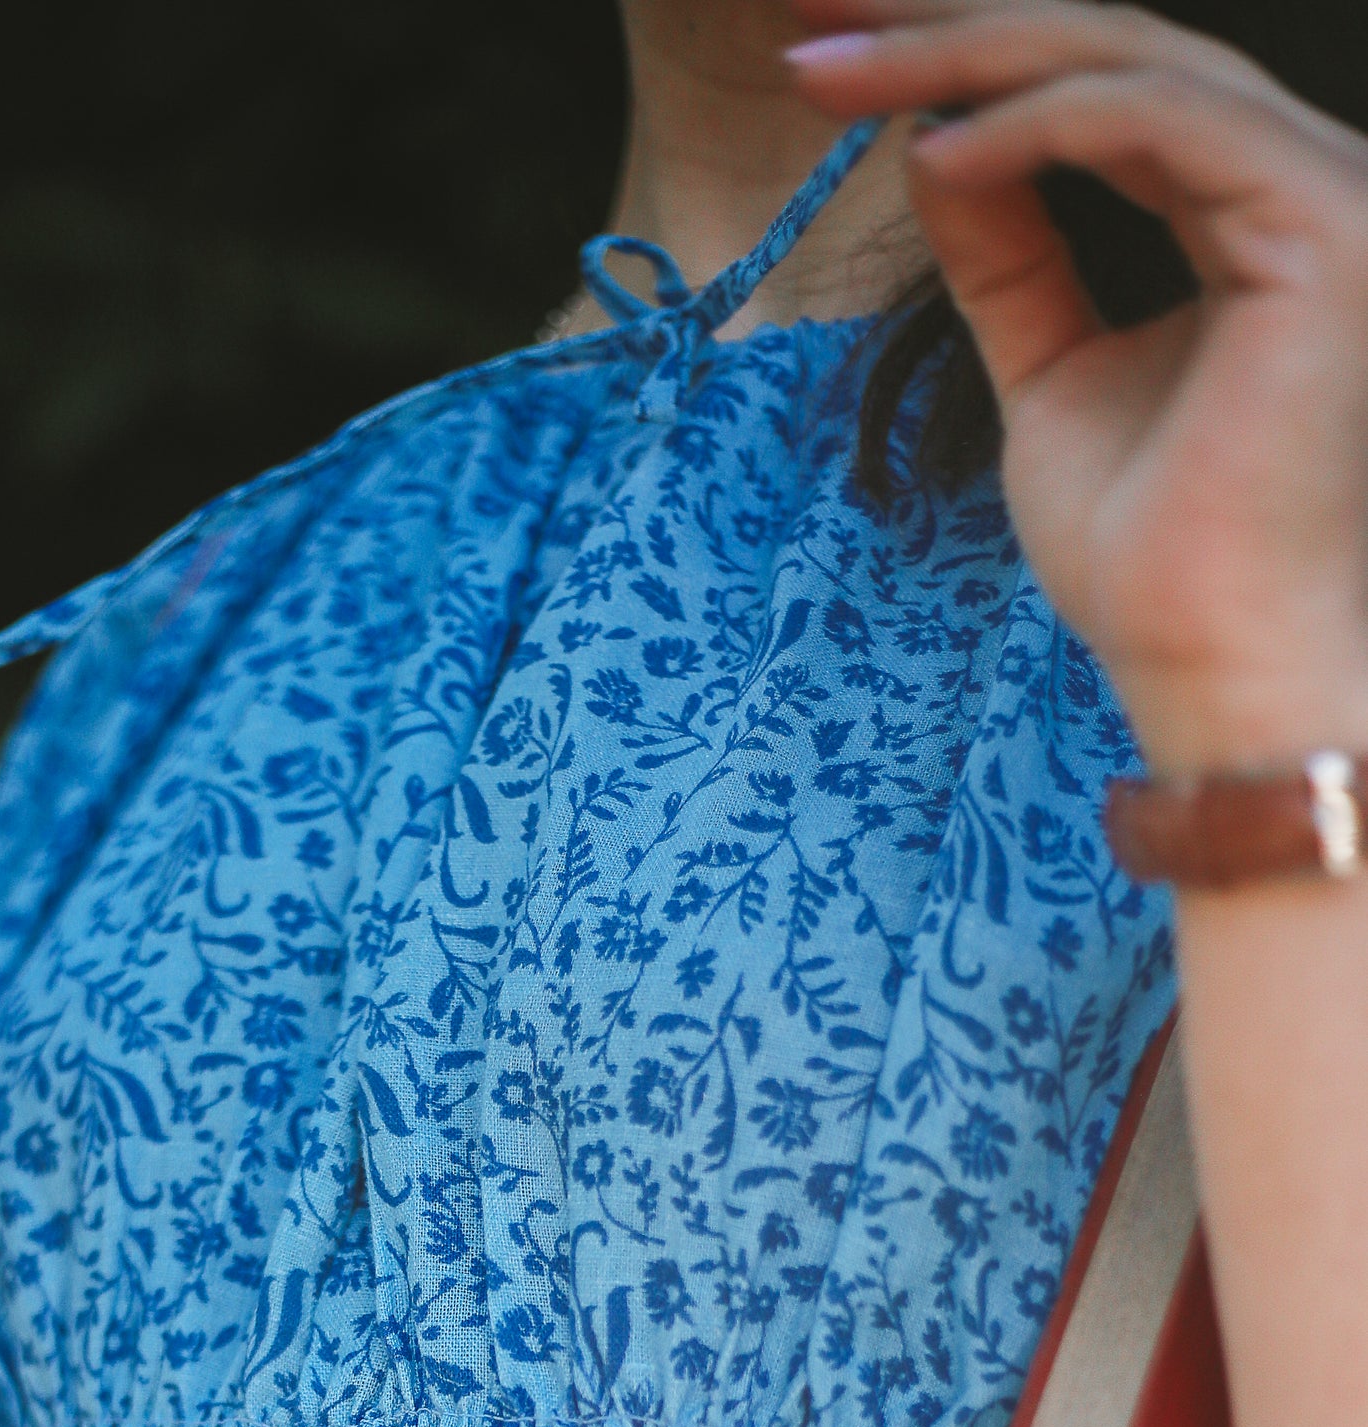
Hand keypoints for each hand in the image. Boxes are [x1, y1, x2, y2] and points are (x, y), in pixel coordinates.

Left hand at [786, 0, 1367, 772]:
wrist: (1210, 663)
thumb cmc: (1148, 559)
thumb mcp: (1046, 376)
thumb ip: (1008, 258)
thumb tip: (935, 142)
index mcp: (1262, 214)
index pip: (1110, 91)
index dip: (970, 63)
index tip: (838, 73)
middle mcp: (1315, 183)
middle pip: (1118, 52)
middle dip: (951, 35)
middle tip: (811, 47)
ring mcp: (1331, 196)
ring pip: (1132, 64)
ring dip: (969, 59)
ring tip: (842, 82)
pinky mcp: (1319, 226)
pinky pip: (1156, 121)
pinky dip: (1035, 124)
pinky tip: (934, 152)